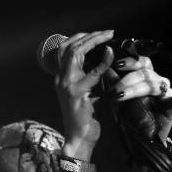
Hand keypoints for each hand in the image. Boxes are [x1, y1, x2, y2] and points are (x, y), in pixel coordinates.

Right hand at [54, 30, 114, 160]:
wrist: (79, 139)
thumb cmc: (86, 120)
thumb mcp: (89, 96)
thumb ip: (92, 80)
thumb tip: (107, 65)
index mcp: (62, 79)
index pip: (65, 50)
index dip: (80, 38)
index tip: (99, 35)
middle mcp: (61, 79)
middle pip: (68, 47)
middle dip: (88, 35)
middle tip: (107, 32)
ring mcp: (66, 85)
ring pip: (75, 53)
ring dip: (92, 41)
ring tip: (107, 36)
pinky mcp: (77, 93)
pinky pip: (91, 73)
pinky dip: (102, 61)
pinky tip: (110, 54)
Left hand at [107, 56, 171, 142]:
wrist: (135, 140)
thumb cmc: (127, 117)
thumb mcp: (116, 98)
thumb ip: (112, 81)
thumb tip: (105, 65)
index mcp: (145, 77)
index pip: (142, 62)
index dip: (131, 60)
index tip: (116, 64)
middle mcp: (156, 83)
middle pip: (146, 72)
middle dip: (127, 80)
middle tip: (113, 91)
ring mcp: (165, 95)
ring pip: (154, 84)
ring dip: (135, 89)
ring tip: (119, 96)